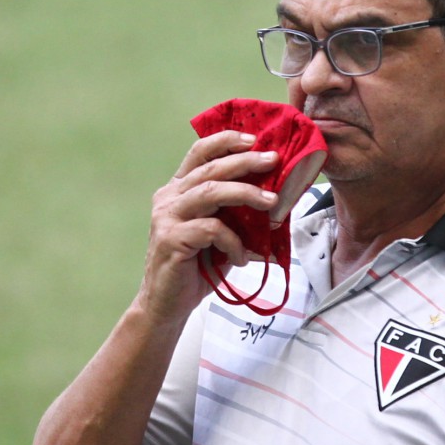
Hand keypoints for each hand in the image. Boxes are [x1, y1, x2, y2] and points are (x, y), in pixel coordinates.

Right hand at [137, 132, 279, 321]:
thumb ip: (237, 213)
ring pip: (211, 192)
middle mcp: (169, 198)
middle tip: (272, 160)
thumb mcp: (220, 233)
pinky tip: (243, 258)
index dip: (225, 140)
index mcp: (178, 190)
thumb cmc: (197, 267)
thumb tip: (277, 197)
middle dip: (245, 161)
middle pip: (210, 168)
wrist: (167, 305)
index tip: (254, 138)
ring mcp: (167, 218)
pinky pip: (211, 229)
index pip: (199, 153)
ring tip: (271, 203)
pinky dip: (234, 242)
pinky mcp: (171, 239)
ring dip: (246, 194)